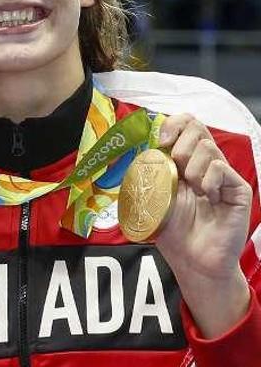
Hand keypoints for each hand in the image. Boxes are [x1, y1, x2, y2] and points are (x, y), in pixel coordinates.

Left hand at [154, 114, 252, 337]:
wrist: (193, 260)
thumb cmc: (174, 231)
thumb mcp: (154, 195)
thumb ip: (151, 170)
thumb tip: (146, 145)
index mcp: (185, 162)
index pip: (185, 124)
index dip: (173, 124)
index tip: (162, 140)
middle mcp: (205, 164)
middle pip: (197, 127)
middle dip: (180, 144)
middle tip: (176, 170)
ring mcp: (223, 175)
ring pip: (207, 146)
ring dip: (191, 168)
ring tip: (192, 190)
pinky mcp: (238, 188)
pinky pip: (220, 167)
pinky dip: (207, 180)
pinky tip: (207, 196)